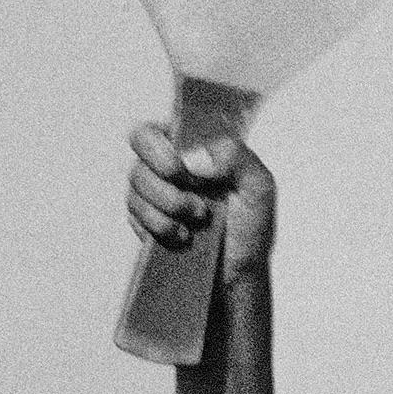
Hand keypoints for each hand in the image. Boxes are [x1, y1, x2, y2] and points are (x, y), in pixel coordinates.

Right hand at [125, 124, 275, 282]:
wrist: (238, 274)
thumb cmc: (250, 227)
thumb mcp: (258, 186)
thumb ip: (235, 156)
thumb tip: (194, 158)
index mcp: (194, 144)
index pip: (166, 120)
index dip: (166, 142)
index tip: (185, 170)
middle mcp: (168, 161)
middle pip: (140, 140)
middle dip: (164, 171)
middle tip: (194, 200)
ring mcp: (152, 189)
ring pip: (136, 179)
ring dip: (169, 204)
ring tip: (199, 221)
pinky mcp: (143, 218)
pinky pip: (134, 212)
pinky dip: (160, 226)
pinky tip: (184, 237)